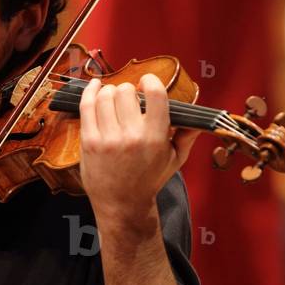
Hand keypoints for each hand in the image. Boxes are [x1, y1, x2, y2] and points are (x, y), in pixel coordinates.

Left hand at [78, 74, 197, 220]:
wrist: (122, 204)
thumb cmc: (149, 180)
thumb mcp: (174, 160)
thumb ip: (187, 136)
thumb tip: (198, 118)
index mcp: (156, 137)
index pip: (155, 93)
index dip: (150, 80)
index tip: (147, 81)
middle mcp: (132, 136)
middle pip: (126, 91)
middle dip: (129, 90)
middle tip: (129, 100)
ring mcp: (108, 139)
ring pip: (105, 96)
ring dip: (110, 92)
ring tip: (114, 99)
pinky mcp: (89, 141)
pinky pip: (86, 106)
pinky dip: (90, 91)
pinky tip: (95, 87)